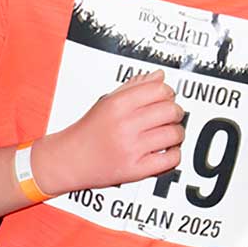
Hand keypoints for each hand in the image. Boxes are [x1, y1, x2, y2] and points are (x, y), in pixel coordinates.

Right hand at [36, 71, 184, 193]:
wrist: (70, 159)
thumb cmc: (89, 131)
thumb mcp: (107, 101)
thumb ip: (134, 87)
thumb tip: (159, 76)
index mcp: (118, 105)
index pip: (159, 89)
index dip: (168, 92)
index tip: (166, 97)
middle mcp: (125, 125)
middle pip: (170, 110)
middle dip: (176, 112)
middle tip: (171, 115)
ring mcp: (131, 148)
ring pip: (174, 134)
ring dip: (177, 133)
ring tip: (169, 133)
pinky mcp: (136, 170)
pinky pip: (170, 160)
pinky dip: (174, 155)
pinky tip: (166, 151)